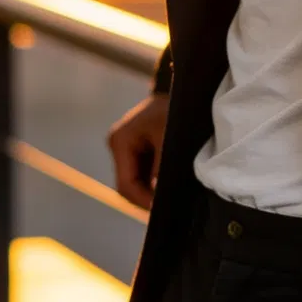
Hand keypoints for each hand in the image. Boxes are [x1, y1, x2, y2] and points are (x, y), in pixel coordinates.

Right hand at [107, 93, 169, 213]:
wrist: (182, 90)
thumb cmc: (174, 109)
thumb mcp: (169, 138)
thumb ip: (161, 168)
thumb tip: (158, 194)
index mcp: (120, 141)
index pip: (126, 183)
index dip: (143, 201)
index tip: (161, 211)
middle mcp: (118, 145)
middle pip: (128, 186)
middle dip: (146, 199)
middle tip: (168, 210)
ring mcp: (126, 148)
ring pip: (135, 182)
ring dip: (151, 192)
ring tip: (171, 200)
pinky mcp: (137, 149)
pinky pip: (142, 174)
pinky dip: (154, 183)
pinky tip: (168, 188)